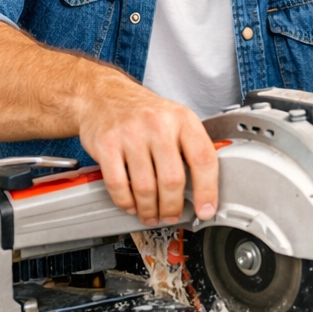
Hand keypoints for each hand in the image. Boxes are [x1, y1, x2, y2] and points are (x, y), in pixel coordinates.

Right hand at [75, 72, 218, 225]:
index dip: (208, 190)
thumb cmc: (145, 112)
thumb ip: (190, 149)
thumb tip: (204, 188)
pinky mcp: (107, 144)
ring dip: (149, 209)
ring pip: (145, 187)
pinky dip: (126, 202)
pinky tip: (131, 205)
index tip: (206, 210)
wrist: (104, 96)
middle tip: (172, 215)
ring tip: (151, 215)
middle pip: (172, 179)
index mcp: (183, 120)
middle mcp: (159, 125)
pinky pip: (118, 184)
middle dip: (173, 206)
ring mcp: (131, 134)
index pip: (203, 159)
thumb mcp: (176, 120)